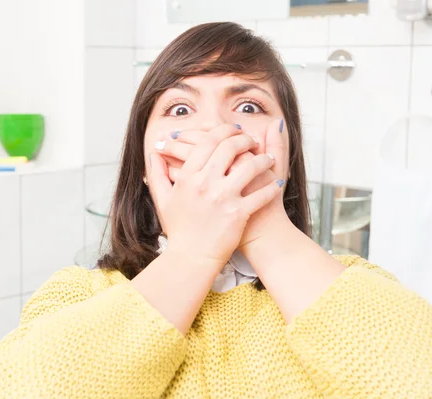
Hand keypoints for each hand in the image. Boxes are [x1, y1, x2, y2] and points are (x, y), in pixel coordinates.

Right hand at [146, 123, 282, 269]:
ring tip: (268, 159)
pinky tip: (276, 183)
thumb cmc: (179, 230)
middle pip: (230, 147)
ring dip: (263, 159)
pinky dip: (272, 187)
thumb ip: (157, 174)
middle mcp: (205, 183)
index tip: (233, 131)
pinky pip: (261, 194)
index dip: (224, 131)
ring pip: (250, 166)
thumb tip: (154, 153)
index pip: (208, 142)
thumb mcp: (163, 199)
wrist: (191, 258)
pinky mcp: (238, 213)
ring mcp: (223, 198)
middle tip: (252, 140)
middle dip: (244, 139)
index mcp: (188, 177)